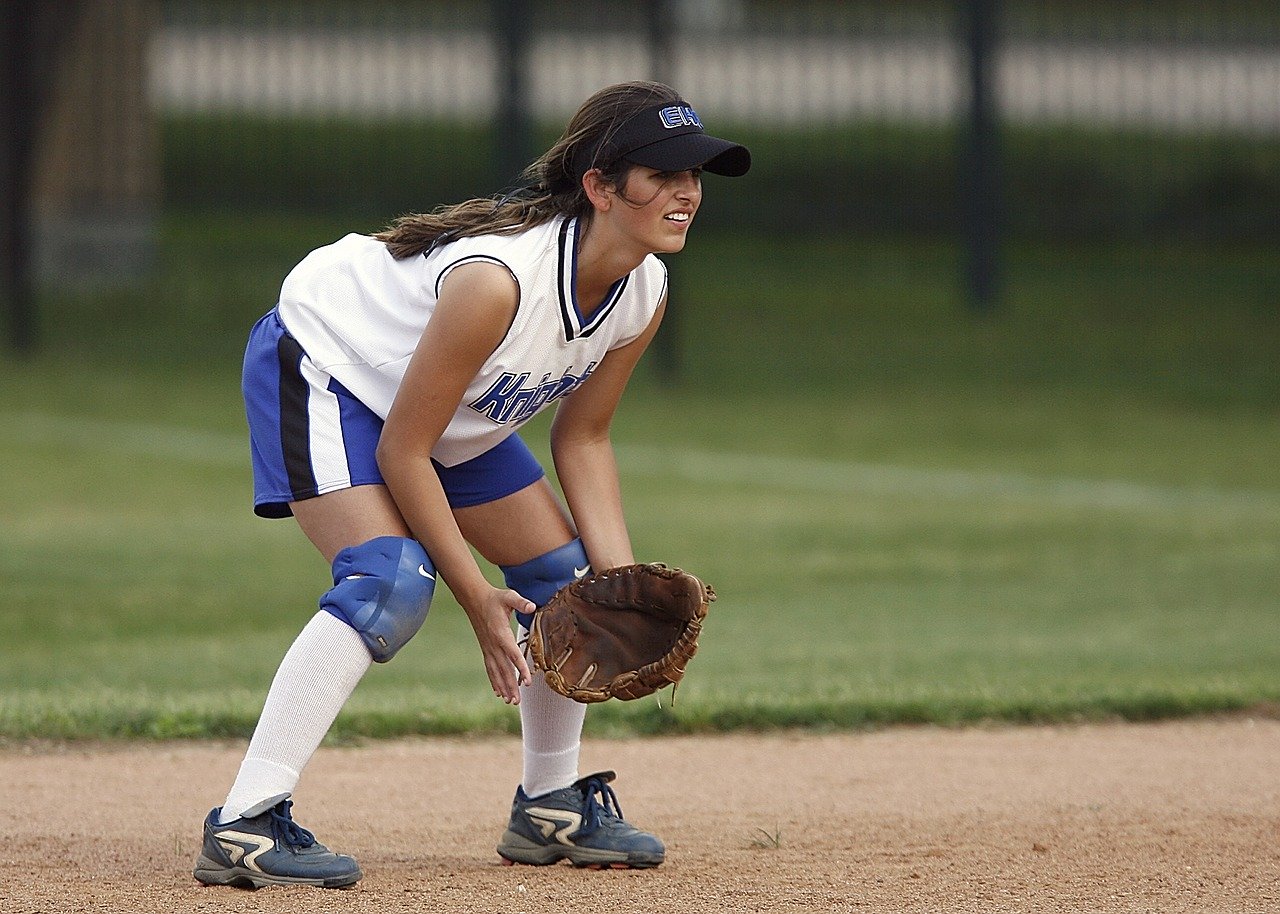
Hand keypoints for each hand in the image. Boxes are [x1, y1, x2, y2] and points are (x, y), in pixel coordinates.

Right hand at [463, 587, 534, 703]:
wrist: (475, 599)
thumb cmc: (494, 598)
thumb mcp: (508, 596)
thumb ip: (521, 602)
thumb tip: (532, 607)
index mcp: (501, 633)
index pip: (512, 654)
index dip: (520, 668)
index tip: (527, 681)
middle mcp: (493, 644)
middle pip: (504, 669)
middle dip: (511, 685)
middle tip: (517, 701)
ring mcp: (488, 648)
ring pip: (496, 672)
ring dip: (503, 687)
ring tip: (510, 701)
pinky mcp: (486, 649)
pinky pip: (490, 668)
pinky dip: (494, 681)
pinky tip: (498, 692)